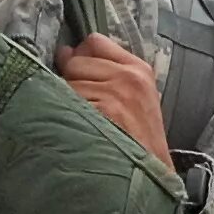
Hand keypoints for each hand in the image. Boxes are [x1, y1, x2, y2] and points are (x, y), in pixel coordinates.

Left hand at [55, 33, 172, 170]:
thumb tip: (64, 52)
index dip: (80, 54)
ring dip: (67, 99)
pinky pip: (66, 101)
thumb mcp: (135, 96)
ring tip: (83, 119)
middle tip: (82, 104)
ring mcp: (113, 94)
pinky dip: (65, 114)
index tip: (78, 71)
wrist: (149, 172)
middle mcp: (127, 77)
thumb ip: (105, 71)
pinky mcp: (101, 112)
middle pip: (76, 61)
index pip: (95, 41)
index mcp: (137, 69)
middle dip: (72, 79)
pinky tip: (78, 128)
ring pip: (68, 82)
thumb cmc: (137, 137)